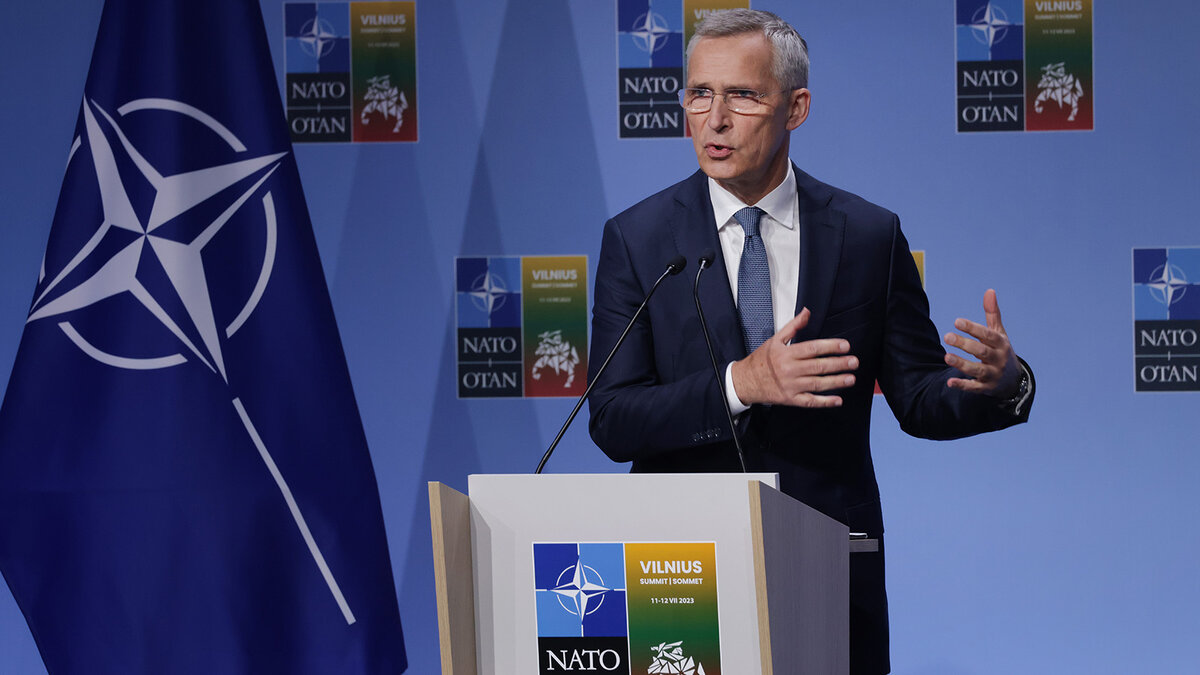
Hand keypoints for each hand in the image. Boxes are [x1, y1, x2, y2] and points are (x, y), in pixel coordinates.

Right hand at [730, 308, 858, 407]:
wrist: (745, 381)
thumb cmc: (761, 360)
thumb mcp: (775, 339)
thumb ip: (793, 327)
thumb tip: (807, 312)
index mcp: (786, 354)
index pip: (812, 349)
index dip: (830, 347)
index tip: (845, 346)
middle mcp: (789, 370)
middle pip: (818, 366)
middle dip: (838, 364)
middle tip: (854, 362)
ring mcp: (791, 386)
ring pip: (817, 384)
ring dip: (836, 382)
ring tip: (851, 378)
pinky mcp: (790, 399)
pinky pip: (810, 401)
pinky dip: (824, 402)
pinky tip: (838, 400)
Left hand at [944, 289, 1019, 396]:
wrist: (1013, 380)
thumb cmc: (1000, 350)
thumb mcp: (999, 333)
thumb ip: (992, 314)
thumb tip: (989, 291)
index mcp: (1001, 344)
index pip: (988, 335)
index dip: (973, 329)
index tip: (957, 322)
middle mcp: (998, 359)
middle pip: (982, 352)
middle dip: (965, 344)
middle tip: (947, 336)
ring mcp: (993, 374)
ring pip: (977, 370)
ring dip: (962, 364)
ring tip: (946, 357)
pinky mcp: (986, 388)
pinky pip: (974, 387)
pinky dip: (963, 385)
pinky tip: (950, 382)